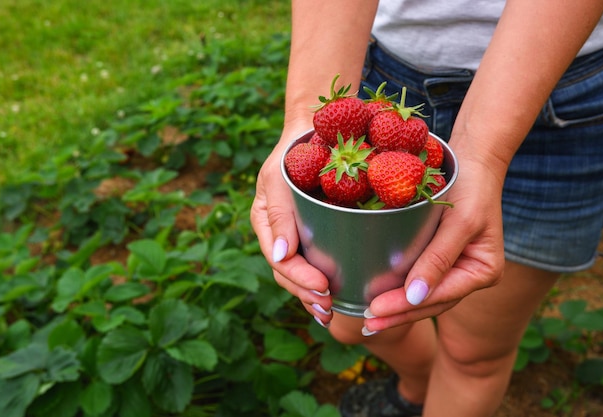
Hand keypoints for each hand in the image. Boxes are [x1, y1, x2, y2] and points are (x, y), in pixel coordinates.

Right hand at [250, 129, 334, 326]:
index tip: (324, 288)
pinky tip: (337, 295)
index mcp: (265, 223)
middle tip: (329, 309)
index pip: (280, 260)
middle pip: (288, 273)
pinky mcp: (314, 232)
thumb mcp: (280, 178)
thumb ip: (279, 215)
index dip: (300, 279)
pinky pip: (315, 262)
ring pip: (299, 274)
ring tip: (331, 312)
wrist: (313, 131)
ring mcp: (295, 235)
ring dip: (314, 296)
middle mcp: (278, 233)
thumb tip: (280, 256)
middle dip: (307, 294)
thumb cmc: (293, 152)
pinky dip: (323, 281)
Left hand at [363, 153, 505, 330]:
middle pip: (431, 303)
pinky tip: (379, 298)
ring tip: (368, 321)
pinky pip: (420, 280)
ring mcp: (457, 269)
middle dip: (398, 316)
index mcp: (483, 271)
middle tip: (366, 325)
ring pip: (424, 297)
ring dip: (397, 309)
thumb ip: (439, 259)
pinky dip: (400, 290)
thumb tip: (415, 296)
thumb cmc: (470, 187)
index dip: (406, 306)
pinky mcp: (441, 258)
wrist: (473, 161)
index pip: (440, 296)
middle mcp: (471, 275)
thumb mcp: (459, 220)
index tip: (376, 311)